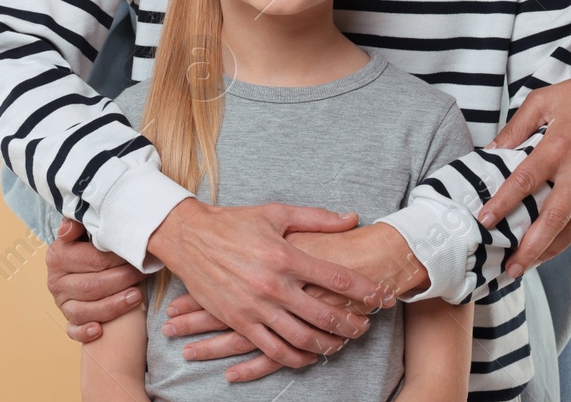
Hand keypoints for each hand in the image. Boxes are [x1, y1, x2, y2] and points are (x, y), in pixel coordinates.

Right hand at [46, 219, 144, 342]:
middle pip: (91, 286)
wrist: (88, 268)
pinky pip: (72, 331)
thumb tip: (68, 230)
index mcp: (57, 256)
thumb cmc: (92, 247)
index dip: (117, 259)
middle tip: (142, 275)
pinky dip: (84, 332)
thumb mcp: (85, 231)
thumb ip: (80, 224)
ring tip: (137, 297)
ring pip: (84, 310)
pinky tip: (99, 330)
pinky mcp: (68, 321)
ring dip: (113, 306)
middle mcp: (55, 282)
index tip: (136, 256)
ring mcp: (61, 304)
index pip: (91, 260)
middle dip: (121, 281)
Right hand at [160, 224, 421, 381]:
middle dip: (352, 324)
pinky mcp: (239, 321)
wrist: (187, 237)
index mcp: (284, 256)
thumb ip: (316, 218)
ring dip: (328, 345)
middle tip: (365, 326)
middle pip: (324, 315)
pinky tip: (309, 356)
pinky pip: (273, 350)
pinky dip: (296, 358)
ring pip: (302, 339)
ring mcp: (255, 307)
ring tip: (341, 343)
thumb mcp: (275, 212)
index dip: (366, 290)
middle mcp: (272, 285)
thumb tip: (351, 218)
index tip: (383, 297)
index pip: (336, 279)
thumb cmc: (233, 222)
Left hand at [478, 70, 570, 275]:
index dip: (502, 204)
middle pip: (552, 218)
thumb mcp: (543, 100)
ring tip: (529, 264)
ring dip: (551, 249)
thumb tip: (490, 152)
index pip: (524, 181)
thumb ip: (515, 127)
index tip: (484, 222)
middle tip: (510, 268)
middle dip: (530, 247)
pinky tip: (558, 245)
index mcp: (558, 146)